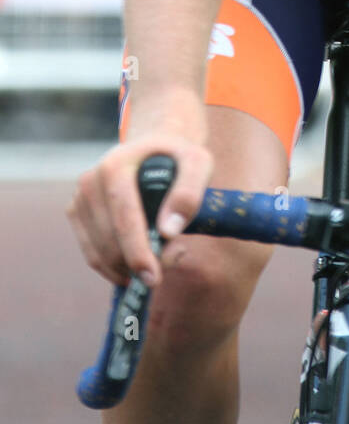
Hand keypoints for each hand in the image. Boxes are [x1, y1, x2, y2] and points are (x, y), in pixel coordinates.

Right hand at [66, 87, 211, 288]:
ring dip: (128, 268)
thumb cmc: (178, 156)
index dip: (138, 251)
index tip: (153, 277)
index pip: (124, 218)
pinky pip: (92, 253)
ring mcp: (79, 198)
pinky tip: (139, 261)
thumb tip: (169, 230)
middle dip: (139, 262)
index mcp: (116, 166)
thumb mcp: (197, 163)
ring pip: (98, 253)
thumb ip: (190, 192)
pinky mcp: (76, 212)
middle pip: (110, 241)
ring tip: (161, 258)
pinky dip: (114, 268)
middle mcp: (90, 181)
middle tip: (172, 259)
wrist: (153, 147)